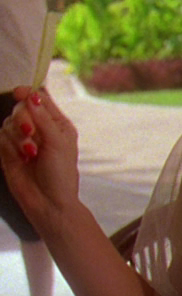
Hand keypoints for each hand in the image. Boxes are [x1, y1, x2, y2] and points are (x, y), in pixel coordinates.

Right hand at [0, 86, 80, 231]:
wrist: (48, 203)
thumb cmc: (61, 173)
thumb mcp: (58, 142)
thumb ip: (43, 118)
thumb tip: (32, 95)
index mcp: (57, 123)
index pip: (40, 99)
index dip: (28, 93)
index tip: (18, 92)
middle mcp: (39, 129)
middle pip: (20, 108)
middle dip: (22, 118)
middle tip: (29, 132)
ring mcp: (22, 141)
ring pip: (7, 124)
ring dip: (17, 137)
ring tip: (30, 154)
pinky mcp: (8, 153)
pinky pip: (0, 139)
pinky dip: (8, 147)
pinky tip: (21, 160)